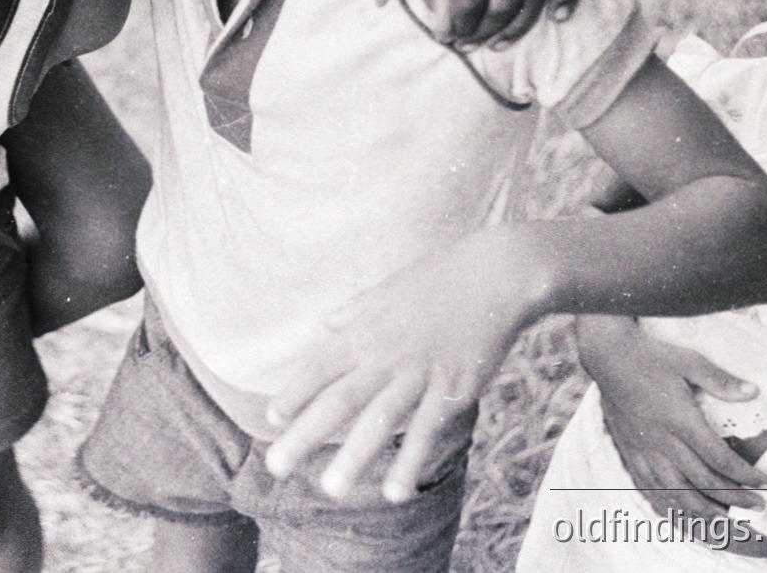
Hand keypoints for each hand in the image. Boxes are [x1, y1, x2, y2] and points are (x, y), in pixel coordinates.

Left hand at [265, 232, 534, 502]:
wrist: (495, 273)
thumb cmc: (436, 280)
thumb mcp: (384, 290)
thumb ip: (351, 312)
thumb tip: (322, 323)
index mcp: (364, 331)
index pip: (319, 367)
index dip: (294, 393)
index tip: (271, 419)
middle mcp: (385, 354)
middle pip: (339, 400)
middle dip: (305, 434)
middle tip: (276, 466)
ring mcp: (420, 373)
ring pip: (380, 419)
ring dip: (353, 456)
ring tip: (330, 490)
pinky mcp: (454, 388)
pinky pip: (428, 429)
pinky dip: (411, 460)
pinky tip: (395, 492)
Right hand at [576, 315, 766, 522]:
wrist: (607, 355)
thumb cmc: (650, 356)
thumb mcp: (689, 361)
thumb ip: (721, 380)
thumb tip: (754, 392)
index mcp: (680, 420)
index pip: (718, 458)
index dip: (745, 476)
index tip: (765, 483)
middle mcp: (662, 440)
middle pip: (701, 482)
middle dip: (733, 499)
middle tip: (756, 506)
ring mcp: (643, 448)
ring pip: (674, 491)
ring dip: (702, 510)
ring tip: (724, 520)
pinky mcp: (629, 449)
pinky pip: (647, 486)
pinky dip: (666, 505)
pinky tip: (678, 514)